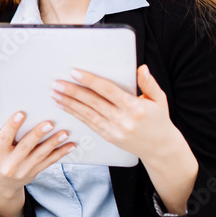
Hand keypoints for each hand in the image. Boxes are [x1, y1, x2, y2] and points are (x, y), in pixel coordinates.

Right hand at [0, 111, 73, 216]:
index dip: (12, 125)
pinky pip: (49, 162)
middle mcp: (10, 164)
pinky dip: (60, 154)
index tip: (22, 113)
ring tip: (64, 133)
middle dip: (38, 134)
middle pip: (25, 146)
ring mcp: (24, 170)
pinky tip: (71, 145)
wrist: (1, 184)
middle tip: (49, 123)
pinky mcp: (35, 172)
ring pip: (40, 155)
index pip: (4, 137)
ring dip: (53, 143)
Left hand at [52, 65, 175, 162]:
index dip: (90, 81)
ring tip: (55, 93)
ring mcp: (115, 130)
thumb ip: (149, 83)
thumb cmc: (159, 120)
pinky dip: (75, 114)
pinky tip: (65, 106)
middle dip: (73, 92)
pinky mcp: (108, 137)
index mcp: (135, 107)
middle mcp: (124, 120)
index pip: (108, 91)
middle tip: (57, 83)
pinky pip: (89, 123)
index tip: (75, 73)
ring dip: (69, 103)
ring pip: (87, 114)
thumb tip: (141, 68)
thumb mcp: (159, 99)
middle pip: (93, 102)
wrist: (160, 148)